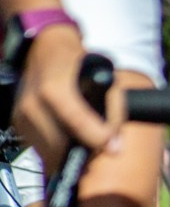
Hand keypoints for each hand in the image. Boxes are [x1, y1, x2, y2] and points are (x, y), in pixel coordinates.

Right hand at [12, 26, 116, 169]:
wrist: (47, 53)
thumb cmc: (79, 66)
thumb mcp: (107, 81)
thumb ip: (113, 113)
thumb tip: (114, 146)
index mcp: (54, 88)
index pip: (75, 119)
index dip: (96, 137)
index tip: (113, 148)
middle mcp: (32, 103)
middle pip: (60, 144)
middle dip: (83, 151)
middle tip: (101, 147)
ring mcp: (22, 114)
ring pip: (49, 151)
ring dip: (69, 153)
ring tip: (85, 142)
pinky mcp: (19, 123)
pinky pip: (40, 147)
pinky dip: (56, 149)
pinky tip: (68, 139)